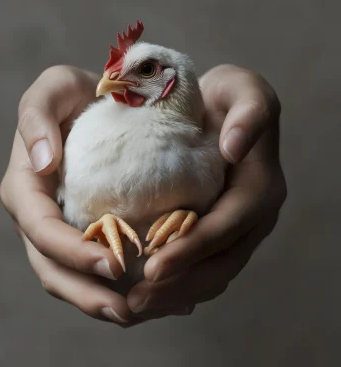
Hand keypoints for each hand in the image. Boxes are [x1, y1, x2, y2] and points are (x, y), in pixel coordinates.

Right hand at [0, 66, 132, 324]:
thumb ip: (36, 115)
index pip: (41, 230)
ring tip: (137, 313)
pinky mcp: (86, 230)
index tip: (113, 265)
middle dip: (86, 293)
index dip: (72, 252)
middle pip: (53, 267)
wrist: (98, 103)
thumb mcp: (54, 88)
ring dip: (99, 300)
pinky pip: (94, 265)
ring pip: (72, 277)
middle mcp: (40, 215)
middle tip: (126, 311)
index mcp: (26, 187)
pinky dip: (118, 285)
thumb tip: (41, 163)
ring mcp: (62, 227)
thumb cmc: (75, 94)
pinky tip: (151, 293)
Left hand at [126, 64, 286, 323]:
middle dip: (179, 286)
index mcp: (260, 188)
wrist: (221, 107)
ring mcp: (237, 230)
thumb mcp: (243, 88)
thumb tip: (235, 148)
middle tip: (135, 303)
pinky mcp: (218, 233)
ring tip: (134, 306)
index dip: (193, 249)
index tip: (153, 266)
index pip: (227, 227)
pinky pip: (201, 268)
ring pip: (211, 274)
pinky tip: (147, 292)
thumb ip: (249, 112)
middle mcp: (253, 217)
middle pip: (220, 263)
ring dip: (174, 295)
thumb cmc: (226, 97)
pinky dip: (176, 285)